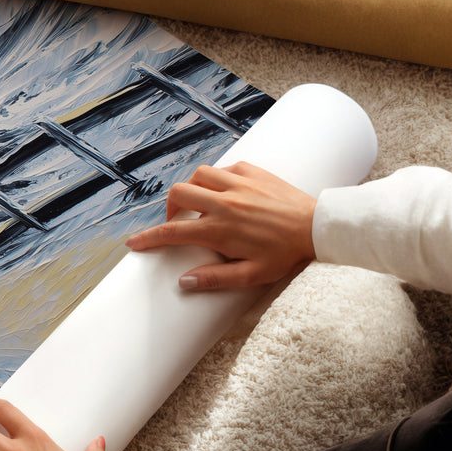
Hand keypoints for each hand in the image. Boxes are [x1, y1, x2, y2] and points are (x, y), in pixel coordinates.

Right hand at [125, 161, 316, 290]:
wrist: (317, 227)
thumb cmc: (285, 254)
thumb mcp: (252, 275)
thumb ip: (215, 278)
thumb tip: (184, 282)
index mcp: (220, 229)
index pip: (172, 232)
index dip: (148, 238)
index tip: (134, 243)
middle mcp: (224, 202)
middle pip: (178, 194)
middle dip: (170, 208)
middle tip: (178, 222)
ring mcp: (238, 183)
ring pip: (198, 175)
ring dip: (192, 189)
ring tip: (200, 204)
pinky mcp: (252, 171)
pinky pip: (223, 168)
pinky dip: (217, 179)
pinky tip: (225, 192)